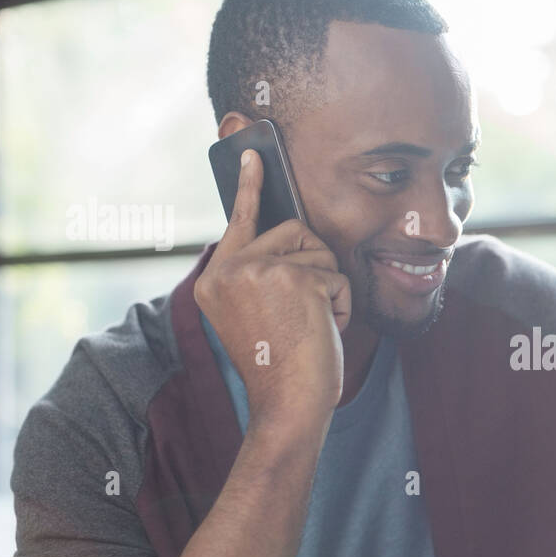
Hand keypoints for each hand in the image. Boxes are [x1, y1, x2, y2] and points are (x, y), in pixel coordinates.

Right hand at [194, 148, 350, 433]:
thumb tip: (291, 234)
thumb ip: (260, 275)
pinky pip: (337, 275)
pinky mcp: (295, 279)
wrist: (288, 405)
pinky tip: (322, 330)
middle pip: (292, 231)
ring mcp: (260, 271)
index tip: (250, 151)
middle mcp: (229, 270)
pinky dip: (341, 304)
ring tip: (310, 325)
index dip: (248, 185)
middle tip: (306, 309)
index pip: (237, 222)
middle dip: (313, 264)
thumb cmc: (280, 367)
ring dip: (328, 288)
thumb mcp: (256, 316)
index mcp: (214, 281)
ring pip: (319, 252)